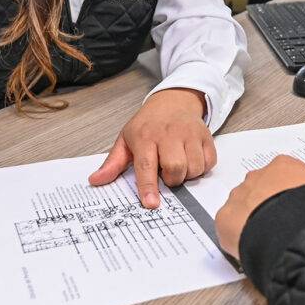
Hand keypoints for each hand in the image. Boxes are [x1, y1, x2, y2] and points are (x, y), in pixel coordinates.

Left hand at [88, 88, 214, 207]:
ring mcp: (190, 133)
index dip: (148, 186)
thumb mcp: (126, 139)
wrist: (173, 101)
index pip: (146, 165)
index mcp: (145, 136)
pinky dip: (201, 167)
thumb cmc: (148, 124)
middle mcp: (169, 133)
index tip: (151, 204)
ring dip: (187, 174)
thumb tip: (96, 180)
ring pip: (194, 167)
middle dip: (171, 179)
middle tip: (165, 172)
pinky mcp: (206, 135)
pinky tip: (191, 159)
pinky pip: (209, 162)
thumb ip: (113, 163)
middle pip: (175, 168)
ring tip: (178, 165)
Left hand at [215, 155, 304, 259]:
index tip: (290, 208)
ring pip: (241, 206)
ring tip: (265, 237)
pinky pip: (229, 226)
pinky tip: (251, 244)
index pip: (281, 176)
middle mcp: (257, 175)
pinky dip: (237, 235)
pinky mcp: (225, 217)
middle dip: (265, 205)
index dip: (285, 194)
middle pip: (258, 189)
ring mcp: (239, 194)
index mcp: (283, 166)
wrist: (294, 231)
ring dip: (250, 218)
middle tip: (277, 224)